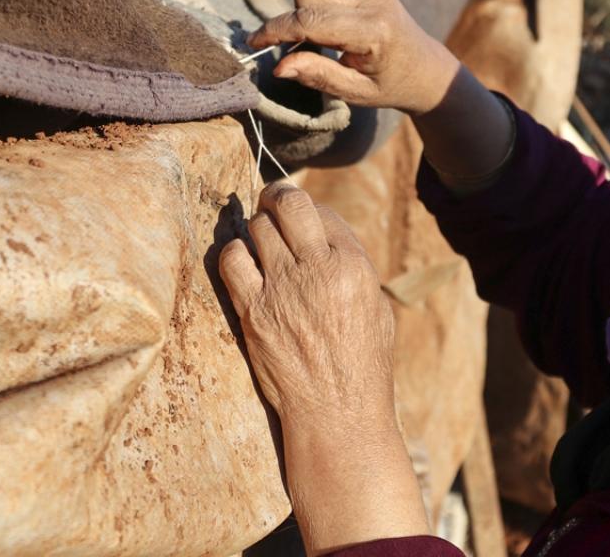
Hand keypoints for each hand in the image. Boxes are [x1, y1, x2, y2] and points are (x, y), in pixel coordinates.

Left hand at [218, 182, 396, 429]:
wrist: (337, 413)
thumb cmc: (362, 364)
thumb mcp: (376, 309)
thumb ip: (353, 269)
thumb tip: (325, 242)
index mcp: (354, 267)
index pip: (322, 212)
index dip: (309, 210)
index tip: (301, 217)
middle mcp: (318, 270)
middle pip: (288, 206)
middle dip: (277, 196)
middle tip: (272, 201)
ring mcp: (282, 289)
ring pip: (258, 228)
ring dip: (258, 226)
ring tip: (260, 237)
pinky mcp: (253, 311)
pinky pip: (232, 261)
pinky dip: (235, 252)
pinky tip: (243, 261)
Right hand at [248, 0, 460, 115]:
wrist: (425, 68)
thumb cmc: (389, 86)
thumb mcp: (355, 92)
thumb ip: (318, 76)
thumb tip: (279, 66)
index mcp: (373, 30)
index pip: (310, 21)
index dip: (276, 31)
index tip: (253, 43)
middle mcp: (374, 0)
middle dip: (291, 20)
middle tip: (295, 50)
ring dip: (305, 13)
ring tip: (321, 43)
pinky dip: (320, 7)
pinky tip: (336, 30)